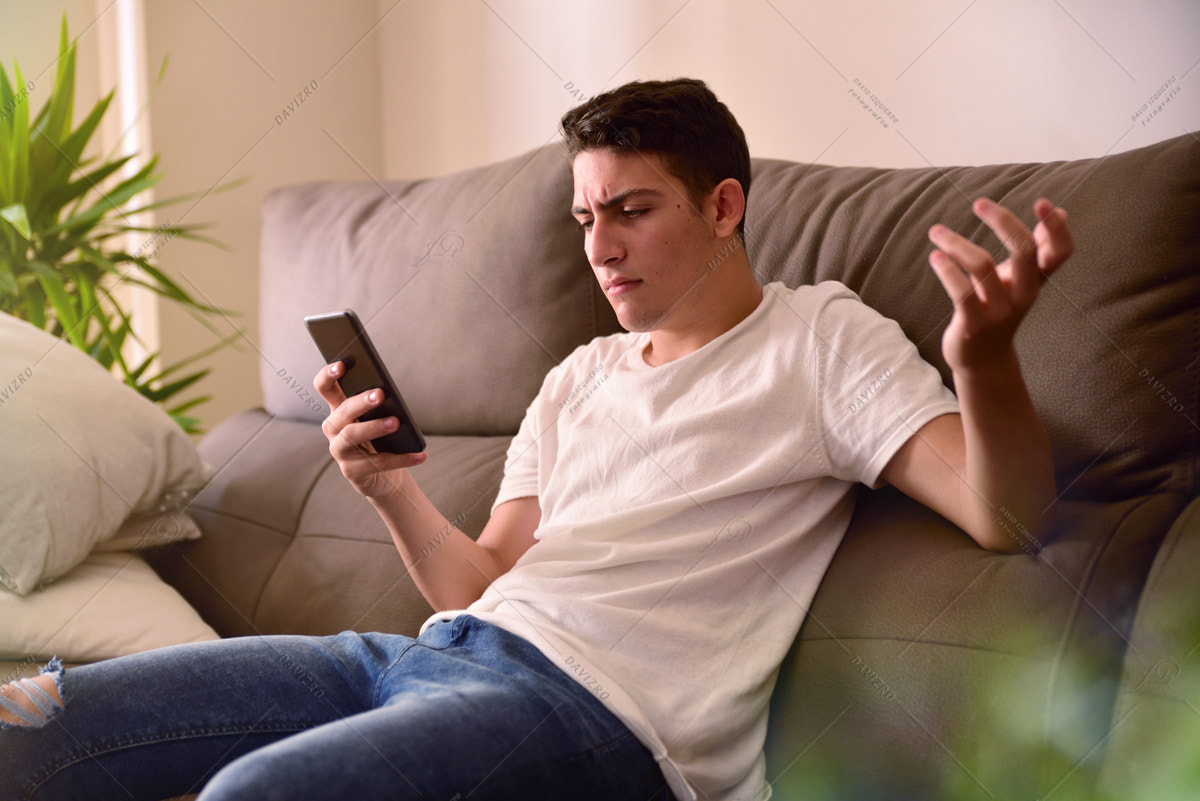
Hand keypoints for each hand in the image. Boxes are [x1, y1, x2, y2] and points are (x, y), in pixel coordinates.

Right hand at [313, 361, 426, 498]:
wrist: (384, 476)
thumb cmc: (382, 439)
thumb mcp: (379, 417)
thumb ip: (378, 404)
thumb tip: (388, 391)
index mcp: (339, 410)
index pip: (325, 388)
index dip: (328, 375)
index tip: (341, 364)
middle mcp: (333, 429)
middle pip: (342, 412)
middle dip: (360, 402)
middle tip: (380, 394)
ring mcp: (339, 451)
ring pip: (351, 436)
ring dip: (374, 427)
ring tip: (396, 422)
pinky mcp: (351, 472)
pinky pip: (377, 463)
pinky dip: (401, 459)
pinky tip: (421, 454)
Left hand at [928, 198, 1072, 372]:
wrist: (983, 359)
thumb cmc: (1000, 309)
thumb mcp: (1021, 279)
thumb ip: (1038, 248)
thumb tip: (1062, 210)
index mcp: (1036, 279)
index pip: (1061, 252)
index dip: (1057, 228)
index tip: (1042, 202)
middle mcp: (1023, 294)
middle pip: (1024, 251)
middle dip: (1003, 222)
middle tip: (979, 203)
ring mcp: (999, 311)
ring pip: (982, 266)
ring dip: (956, 244)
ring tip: (936, 231)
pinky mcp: (973, 325)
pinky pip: (961, 293)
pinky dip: (947, 271)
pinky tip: (935, 257)